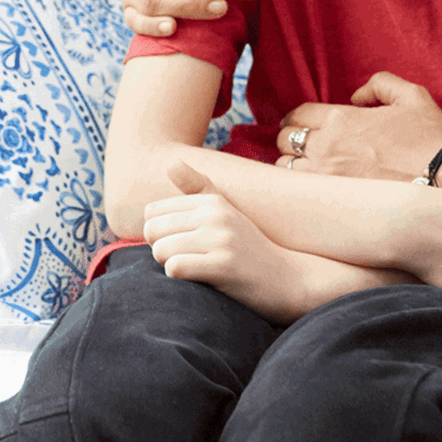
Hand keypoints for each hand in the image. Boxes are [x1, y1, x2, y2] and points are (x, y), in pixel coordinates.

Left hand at [142, 161, 323, 323]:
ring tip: (192, 269)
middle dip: (159, 249)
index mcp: (211, 201)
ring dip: (168, 264)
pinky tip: (196, 280)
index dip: (157, 232)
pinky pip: (175, 267)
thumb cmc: (249, 248)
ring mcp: (221, 240)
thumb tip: (169, 161)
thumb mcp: (226, 212)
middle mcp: (215, 215)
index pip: (152, 212)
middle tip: (183, 259)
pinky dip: (177, 277)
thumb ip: (196, 188)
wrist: (288, 280)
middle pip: (152, 230)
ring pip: (160, 250)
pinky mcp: (224, 266)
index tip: (177, 243)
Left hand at [275, 73, 441, 183]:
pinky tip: (310, 189)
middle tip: (301, 145)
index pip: (299, 115)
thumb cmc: (431, 138)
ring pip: (286, 168)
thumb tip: (356, 96)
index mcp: (342, 119)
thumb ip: (380, 84)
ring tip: (304, 168)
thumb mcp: (412, 96)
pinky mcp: (334, 202)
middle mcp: (328, 147)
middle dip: (291, 139)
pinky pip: (300, 193)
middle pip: (286, 140)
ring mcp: (328, 177)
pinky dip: (298, 188)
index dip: (297, 118)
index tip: (300, 124)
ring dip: (291, 164)